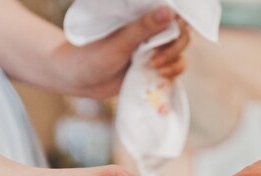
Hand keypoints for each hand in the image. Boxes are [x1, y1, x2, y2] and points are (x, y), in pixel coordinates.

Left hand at [65, 7, 190, 98]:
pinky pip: (174, 68)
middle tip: (155, 58)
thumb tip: (169, 11)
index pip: (173, 13)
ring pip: (179, 51)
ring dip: (174, 60)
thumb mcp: (119, 41)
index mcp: (142, 16)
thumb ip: (144, 28)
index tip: (177, 30)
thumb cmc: (92, 54)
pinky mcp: (153, 67)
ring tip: (155, 67)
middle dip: (174, 47)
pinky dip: (173, 72)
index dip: (180, 20)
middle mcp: (151, 31)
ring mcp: (153, 49)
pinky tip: (160, 75)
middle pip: (181, 34)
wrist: (79, 79)